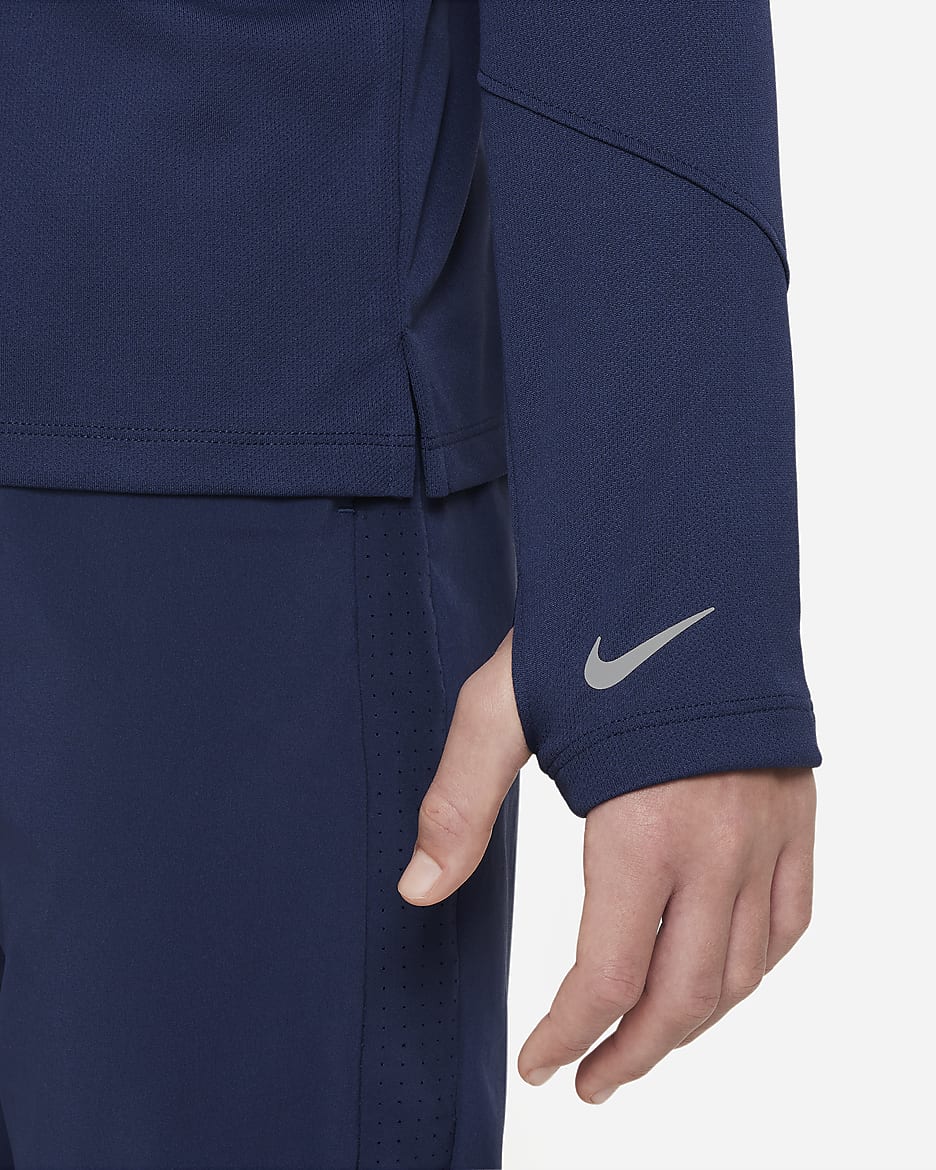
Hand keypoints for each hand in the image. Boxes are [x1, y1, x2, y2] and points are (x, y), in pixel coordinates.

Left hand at [398, 630, 816, 1102]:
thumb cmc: (590, 630)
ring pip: (744, 971)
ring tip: (648, 1044)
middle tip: (592, 1084)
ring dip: (695, 1024)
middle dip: (634, 1055)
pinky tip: (723, 976)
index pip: (609, 975)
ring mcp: (768, 830)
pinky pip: (792, 919)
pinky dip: (757, 966)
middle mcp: (719, 845)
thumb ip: (459, 802)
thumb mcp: (502, 707)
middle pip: (685, 996)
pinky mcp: (795, 810)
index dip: (569, 1034)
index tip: (541, 1065)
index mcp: (642, 828)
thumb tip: (416, 889)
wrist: (686, 565)